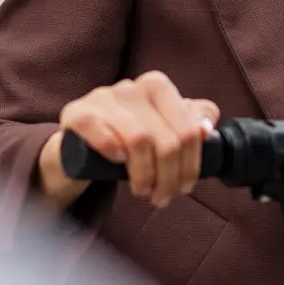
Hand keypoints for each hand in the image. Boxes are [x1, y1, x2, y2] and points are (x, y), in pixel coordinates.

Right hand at [37, 71, 219, 209]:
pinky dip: (113, 150)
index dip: (191, 165)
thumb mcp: (161, 128)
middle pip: (167, 140)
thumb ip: (189, 123)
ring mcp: (103, 98)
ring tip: (142, 191)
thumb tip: (207, 129)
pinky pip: (100, 131)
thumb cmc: (126, 138)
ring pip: (139, 139)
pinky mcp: (77, 113)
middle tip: (161, 198)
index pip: (189, 129)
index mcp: (158, 87)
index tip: (185, 187)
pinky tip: (118, 164)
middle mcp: (131, 87)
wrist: (76, 144)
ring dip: (144, 175)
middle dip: (169, 178)